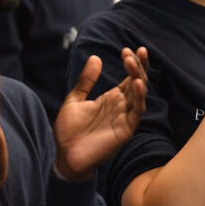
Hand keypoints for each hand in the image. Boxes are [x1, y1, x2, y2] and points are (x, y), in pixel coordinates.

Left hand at [54, 47, 147, 180]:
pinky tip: (137, 84)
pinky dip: (140, 98)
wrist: (64, 156)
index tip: (127, 49)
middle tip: (133, 52)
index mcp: (113, 98)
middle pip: (138, 82)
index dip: (133, 63)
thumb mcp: (75, 100)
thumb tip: (95, 57)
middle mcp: (122, 106)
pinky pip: (137, 112)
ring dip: (139, 77)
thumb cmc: (69, 131)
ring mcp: (125, 117)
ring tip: (132, 63)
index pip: (129, 77)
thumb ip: (86, 81)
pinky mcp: (125, 130)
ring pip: (140, 94)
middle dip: (138, 66)